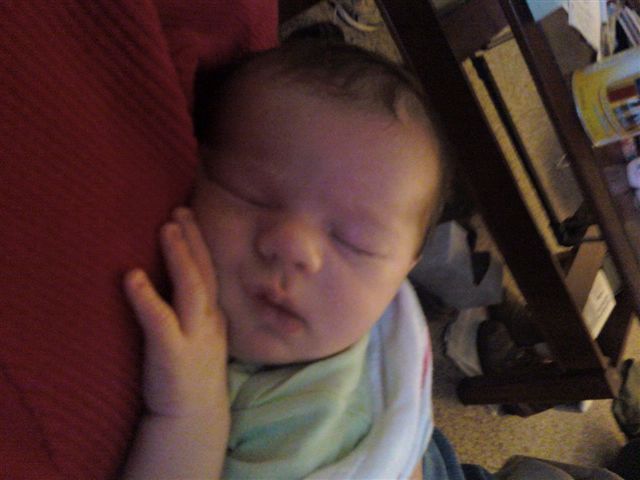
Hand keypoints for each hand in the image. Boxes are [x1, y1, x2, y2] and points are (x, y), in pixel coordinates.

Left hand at [124, 207, 227, 417]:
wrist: (192, 418)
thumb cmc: (190, 373)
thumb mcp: (199, 337)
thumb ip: (191, 310)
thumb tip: (171, 281)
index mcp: (214, 316)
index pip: (210, 273)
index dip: (200, 244)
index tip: (188, 217)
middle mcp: (209, 322)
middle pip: (205, 273)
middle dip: (194, 240)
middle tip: (181, 209)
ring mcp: (194, 337)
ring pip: (192, 290)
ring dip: (180, 257)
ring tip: (168, 227)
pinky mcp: (172, 354)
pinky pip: (160, 321)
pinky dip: (146, 298)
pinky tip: (133, 277)